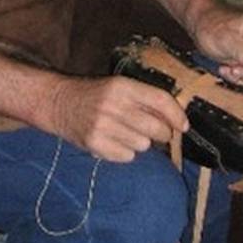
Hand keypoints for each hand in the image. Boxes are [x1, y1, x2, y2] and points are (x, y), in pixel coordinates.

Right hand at [48, 75, 186, 162]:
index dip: (177, 115)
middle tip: (157, 132)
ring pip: (143, 145)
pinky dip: (126, 152)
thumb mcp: (119, 87)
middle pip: (156, 128)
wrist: (59, 102)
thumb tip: (177, 119)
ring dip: (141, 143)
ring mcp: (103, 125)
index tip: (184, 126)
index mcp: (123, 86)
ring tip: (127, 134)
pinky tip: (115, 141)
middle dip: (163, 134)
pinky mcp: (94, 143)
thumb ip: (145, 99)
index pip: (160, 100)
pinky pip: (127, 156)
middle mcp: (113, 105)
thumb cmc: (96, 95)